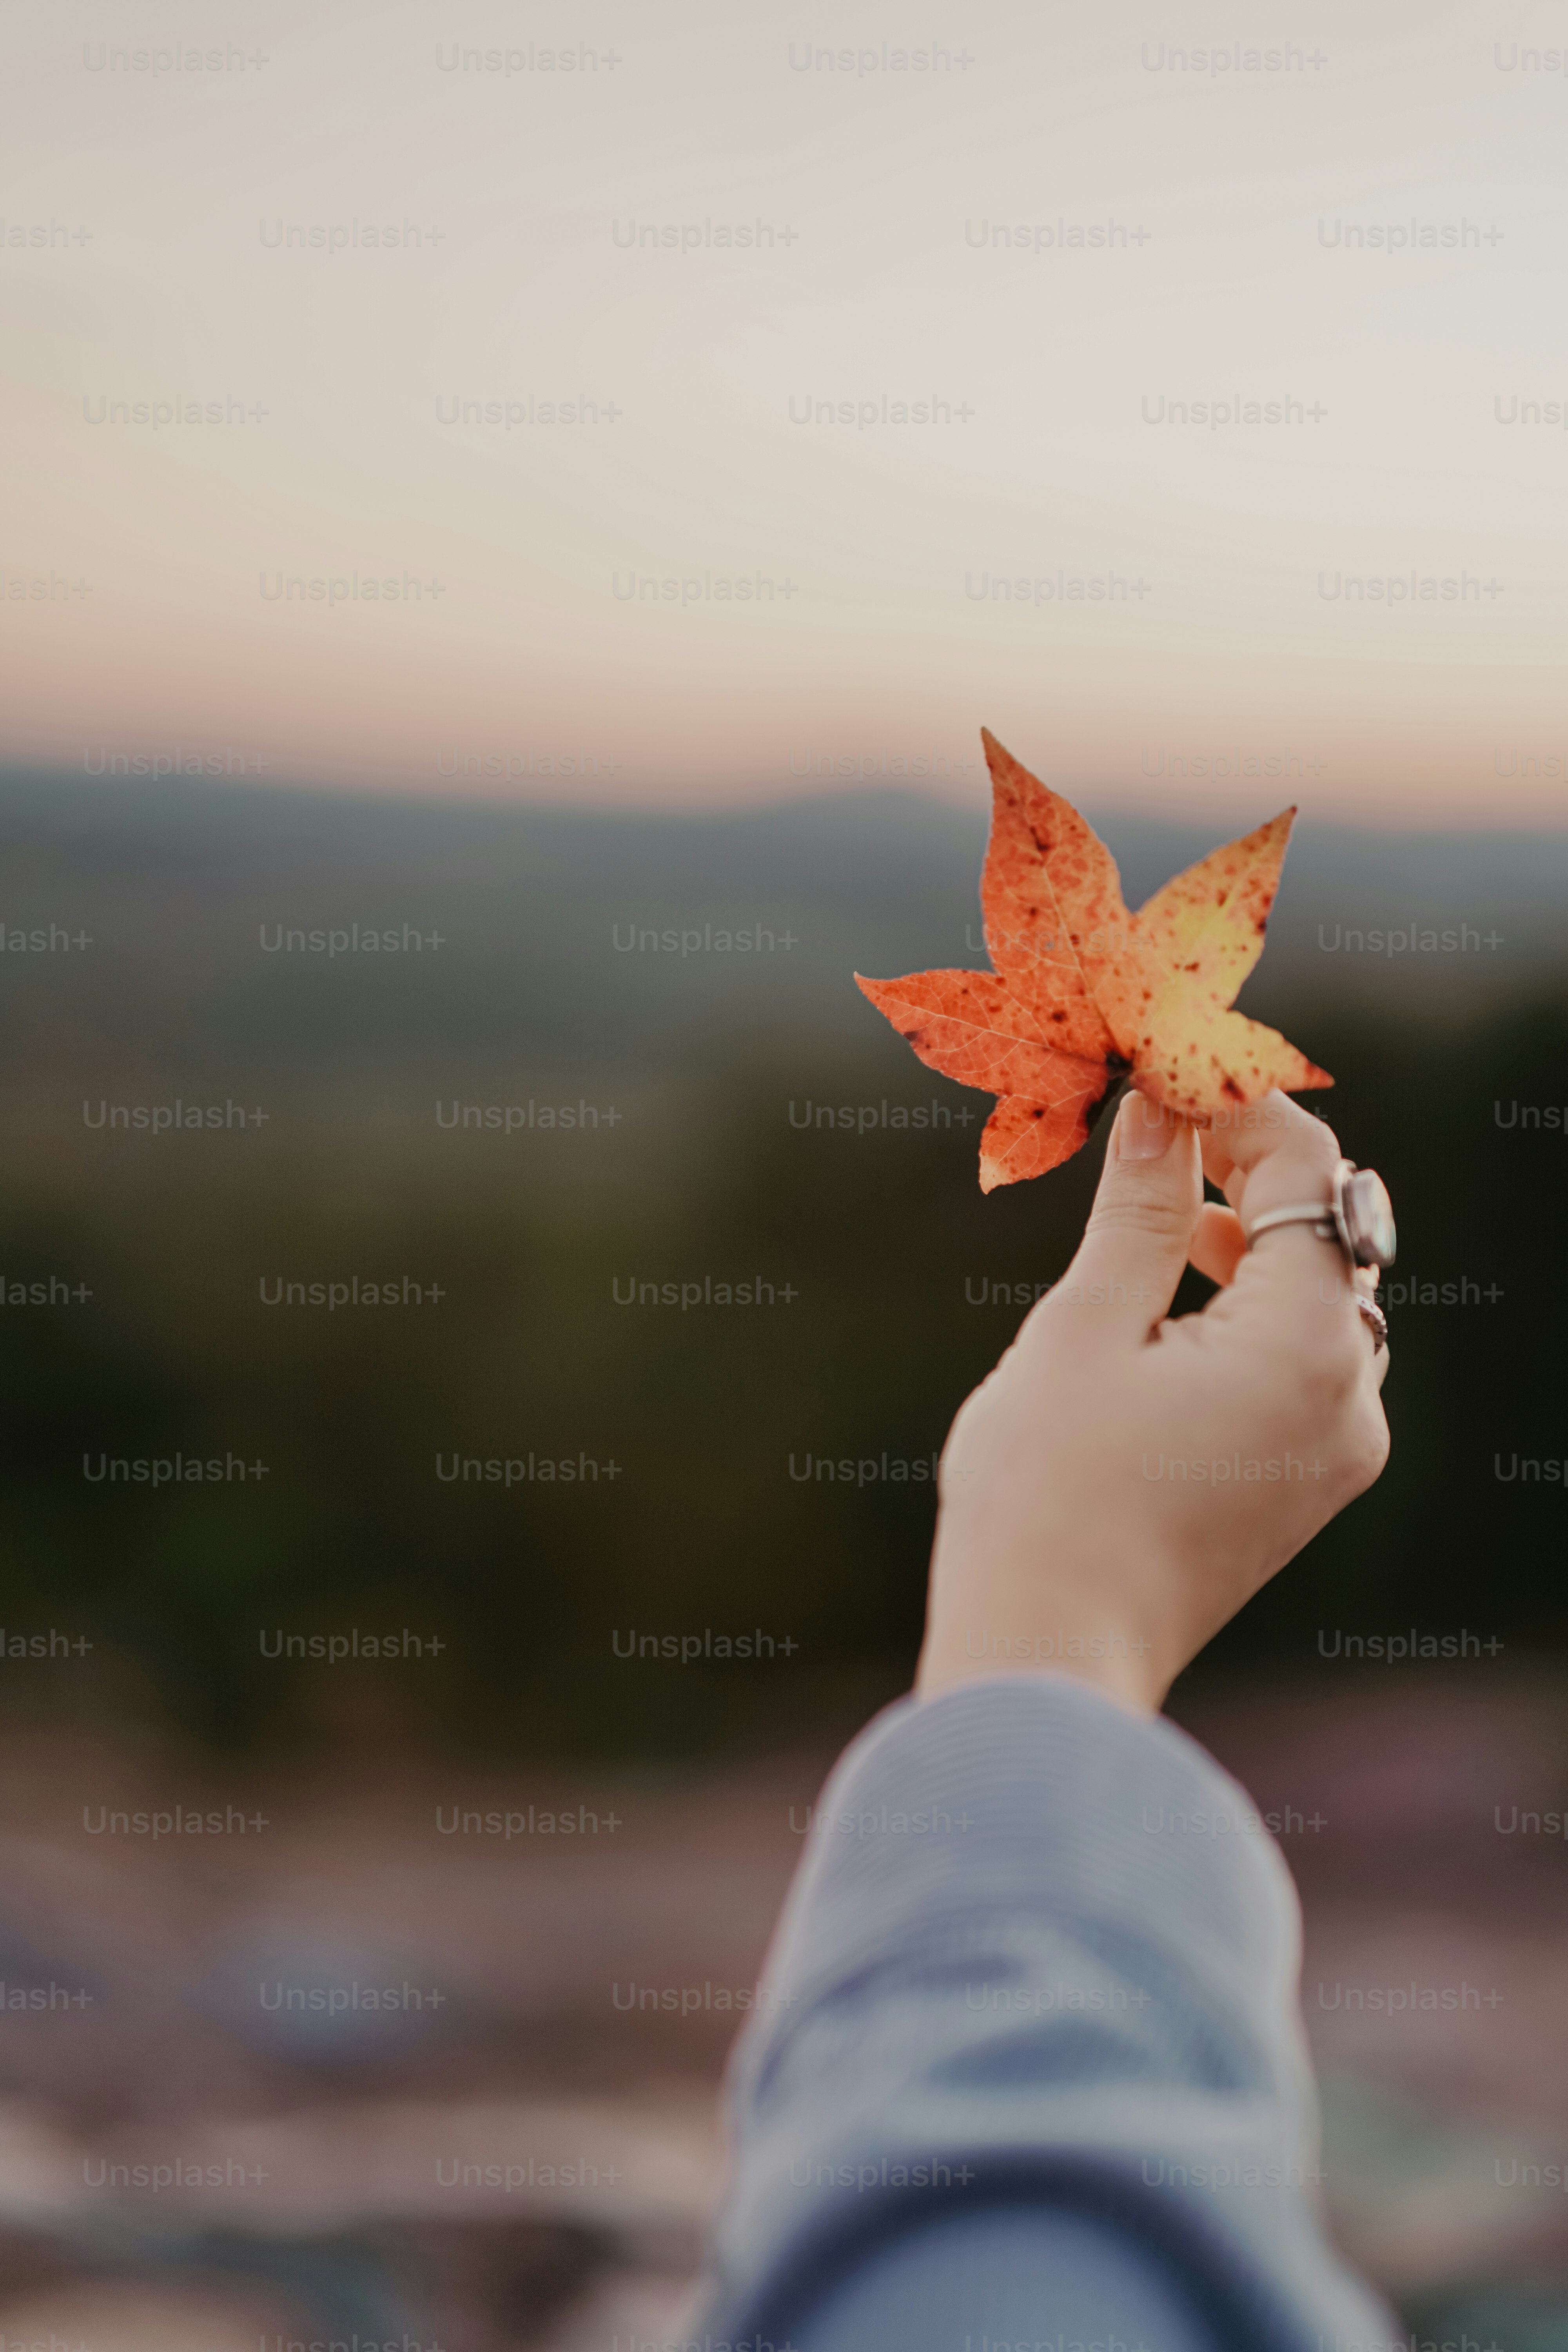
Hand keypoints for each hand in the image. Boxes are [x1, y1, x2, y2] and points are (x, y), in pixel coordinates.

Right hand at [916, 1088, 1391, 1713]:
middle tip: (1166, 1113)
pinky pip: (1302, 1362)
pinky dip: (1251, 1309)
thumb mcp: (1085, 1328)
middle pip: (1329, 1232)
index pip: (1305, 1172)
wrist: (1046, 1657)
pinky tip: (1177, 1297)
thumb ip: (1142, 1211)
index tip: (1169, 1060)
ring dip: (1251, 1236)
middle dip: (1251, 1164)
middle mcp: (1350, 1397)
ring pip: (1319, 1298)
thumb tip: (1164, 1107)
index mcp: (1306, 1347)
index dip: (1239, 1102)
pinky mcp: (1304, 1487)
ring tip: (1165, 1203)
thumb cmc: (1047, 1496)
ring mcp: (1335, 1450)